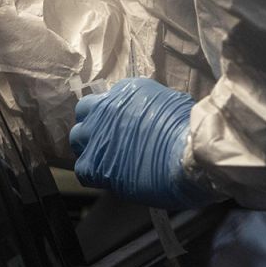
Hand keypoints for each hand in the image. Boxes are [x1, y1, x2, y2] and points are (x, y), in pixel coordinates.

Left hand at [70, 78, 217, 210]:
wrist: (185, 155)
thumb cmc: (187, 131)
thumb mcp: (172, 102)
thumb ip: (152, 105)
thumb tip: (150, 114)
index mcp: (128, 90)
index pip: (109, 96)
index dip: (113, 111)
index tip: (121, 122)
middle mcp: (106, 108)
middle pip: (85, 111)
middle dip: (93, 123)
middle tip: (106, 137)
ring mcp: (97, 135)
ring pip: (77, 137)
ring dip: (88, 145)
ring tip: (104, 156)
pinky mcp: (95, 163)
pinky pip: (81, 167)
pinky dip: (91, 172)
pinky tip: (106, 176)